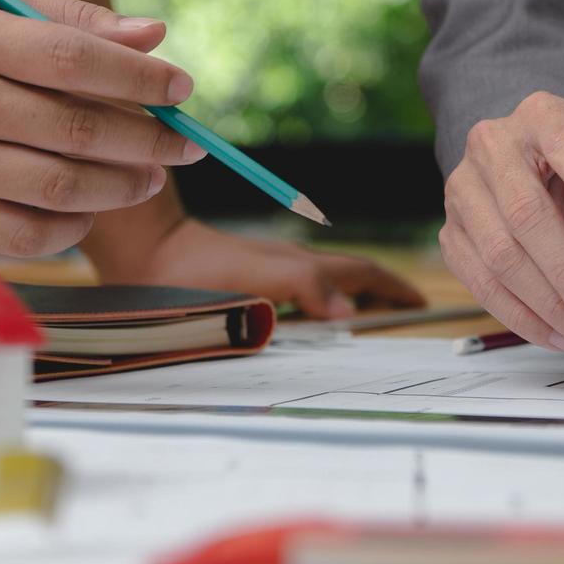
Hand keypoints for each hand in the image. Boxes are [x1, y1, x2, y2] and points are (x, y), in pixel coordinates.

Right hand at [0, 0, 204, 256]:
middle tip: (186, 146)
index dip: (141, 79)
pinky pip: (26, 235)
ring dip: (123, 188)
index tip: (183, 89)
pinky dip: (73, 227)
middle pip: (78, 131)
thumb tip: (156, 36)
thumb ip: (77, 19)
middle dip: (150, 141)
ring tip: (150, 178)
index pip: (77, 61)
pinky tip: (91, 209)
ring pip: (60, 187)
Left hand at [97, 218, 425, 317]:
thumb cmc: (191, 273)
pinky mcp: (248, 272)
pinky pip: (302, 284)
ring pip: (326, 279)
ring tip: (370, 312)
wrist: (143, 250)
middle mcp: (290, 262)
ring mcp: (270, 266)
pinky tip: (311, 312)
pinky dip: (323, 297)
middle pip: (350, 274)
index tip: (421, 302)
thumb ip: (303, 289)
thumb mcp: (252, 282)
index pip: (362, 274)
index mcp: (299, 267)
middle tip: (406, 308)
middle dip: (383, 289)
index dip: (394, 288)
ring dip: (354, 293)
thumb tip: (348, 311)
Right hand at [439, 91, 563, 352]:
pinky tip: (557, 333)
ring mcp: (464, 192)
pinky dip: (522, 317)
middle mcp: (493, 148)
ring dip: (548, 305)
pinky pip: (481, 283)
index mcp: (541, 118)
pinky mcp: (452, 233)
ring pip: (500, 256)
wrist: (518, 166)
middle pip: (526, 214)